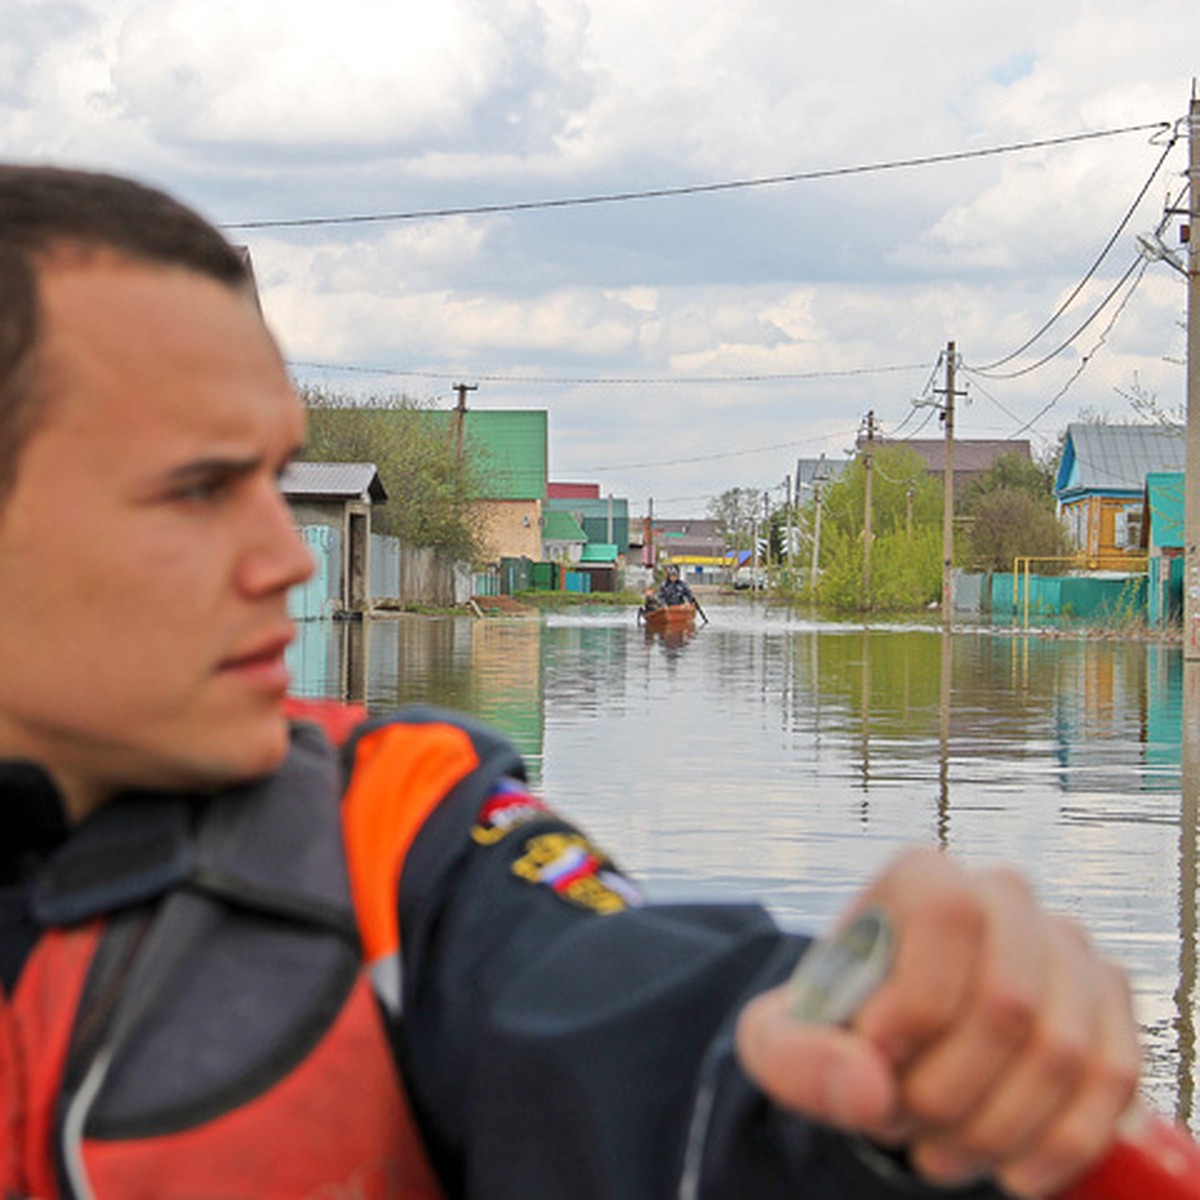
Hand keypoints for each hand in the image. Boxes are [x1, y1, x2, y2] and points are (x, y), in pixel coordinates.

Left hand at [735, 848, 1139, 1196]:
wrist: (890, 1048)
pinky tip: (1010, 1170)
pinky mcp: (1109, 1003)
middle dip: (948, 1091)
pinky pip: (1110, 1080)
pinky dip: (1059, 1143)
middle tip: (902, 1123)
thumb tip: (869, 1084)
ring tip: (939, 1149)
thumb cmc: (837, 1031)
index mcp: (923, 875)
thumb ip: (798, 1057)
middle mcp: (1004, 893)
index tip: (877, 1059)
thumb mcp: (779, 1040)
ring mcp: (1066, 946)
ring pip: (1061, 1050)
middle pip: (1007, 1001)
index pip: (948, 915)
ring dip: (996, 1127)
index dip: (914, 1007)